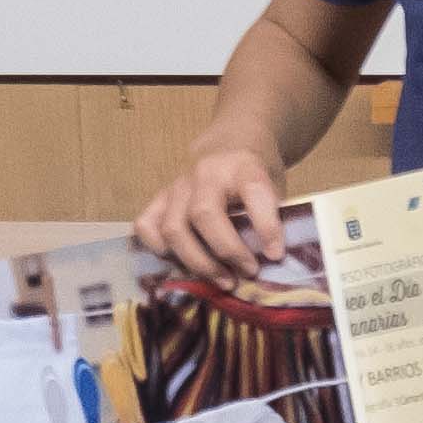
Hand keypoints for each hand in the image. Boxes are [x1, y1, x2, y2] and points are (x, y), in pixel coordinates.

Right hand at [136, 144, 287, 277]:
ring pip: (173, 227)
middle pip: (203, 214)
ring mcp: (177, 185)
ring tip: (224, 280)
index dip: (266, 226)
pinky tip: (182, 263)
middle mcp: (205, 173)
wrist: (231, 142)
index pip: (253, 191)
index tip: (276, 254)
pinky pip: (146, 225)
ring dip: (198, 262)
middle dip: (226, 251)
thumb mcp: (276, 184)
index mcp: (242, 165)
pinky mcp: (159, 197)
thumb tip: (273, 261)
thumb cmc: (256, 171)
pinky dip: (159, 249)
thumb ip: (275, 215)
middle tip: (248, 272)